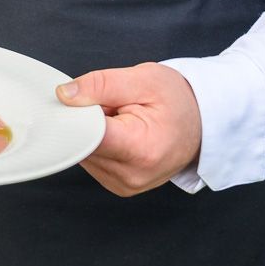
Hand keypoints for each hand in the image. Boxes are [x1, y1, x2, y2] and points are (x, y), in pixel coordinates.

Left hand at [58, 62, 202, 196]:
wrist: (200, 124)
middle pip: (82, 144)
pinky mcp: (119, 186)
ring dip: (91, 132)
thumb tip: (64, 94)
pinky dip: (97, 143)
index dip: (74, 114)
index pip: (86, 136)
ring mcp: (124, 185)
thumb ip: (100, 84)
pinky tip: (117, 133)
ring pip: (83, 153)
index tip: (75, 100)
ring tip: (118, 119)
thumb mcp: (143, 79)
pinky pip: (91, 161)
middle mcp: (131, 175)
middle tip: (109, 105)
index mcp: (140, 149)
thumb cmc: (177, 101)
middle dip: (85, 120)